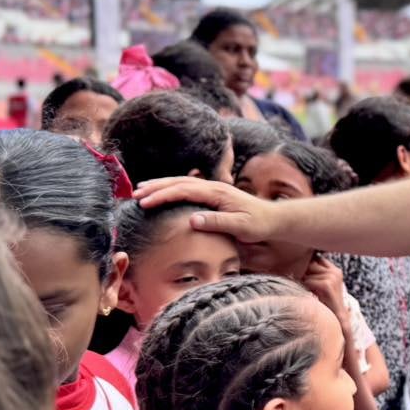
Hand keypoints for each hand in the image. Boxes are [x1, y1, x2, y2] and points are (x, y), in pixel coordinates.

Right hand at [134, 176, 277, 243]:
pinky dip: (172, 189)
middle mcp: (214, 187)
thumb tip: (192, 219)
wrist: (274, 219)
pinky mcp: (214, 195)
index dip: (162, 195)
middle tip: (135, 194)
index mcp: (217, 193)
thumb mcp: (241, 227)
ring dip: (161, 186)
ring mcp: (213, 189)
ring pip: (182, 183)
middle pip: (179, 182)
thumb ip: (217, 223)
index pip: (183, 190)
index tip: (144, 202)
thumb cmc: (259, 224)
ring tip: (142, 190)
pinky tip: (162, 193)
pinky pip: (188, 188)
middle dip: (156, 187)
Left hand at [302, 254, 349, 328]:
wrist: (337, 318)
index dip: (308, 266)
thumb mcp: (323, 285)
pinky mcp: (327, 285)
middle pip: (311, 263)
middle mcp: (335, 272)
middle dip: (304, 272)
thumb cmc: (326, 302)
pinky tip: (310, 294)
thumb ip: (316, 274)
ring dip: (304, 281)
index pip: (316, 259)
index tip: (302, 274)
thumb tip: (297, 265)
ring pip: (308, 272)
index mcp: (335, 270)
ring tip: (308, 291)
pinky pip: (309, 281)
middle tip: (303, 283)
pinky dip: (306, 287)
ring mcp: (332, 277)